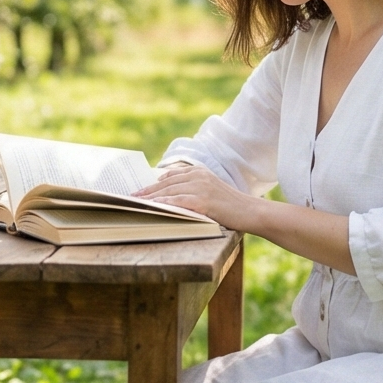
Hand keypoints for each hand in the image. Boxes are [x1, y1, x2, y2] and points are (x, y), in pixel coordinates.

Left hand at [134, 165, 258, 231]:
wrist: (250, 211)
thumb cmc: (230, 206)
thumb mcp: (210, 191)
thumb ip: (193, 189)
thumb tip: (170, 196)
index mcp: (199, 172)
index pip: (171, 176)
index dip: (153, 183)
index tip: (140, 189)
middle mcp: (198, 176)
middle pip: (166, 183)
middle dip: (147, 190)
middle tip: (132, 197)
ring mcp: (201, 187)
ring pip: (169, 191)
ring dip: (151, 197)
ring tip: (137, 203)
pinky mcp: (203, 200)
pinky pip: (178, 201)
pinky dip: (164, 204)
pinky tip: (153, 207)